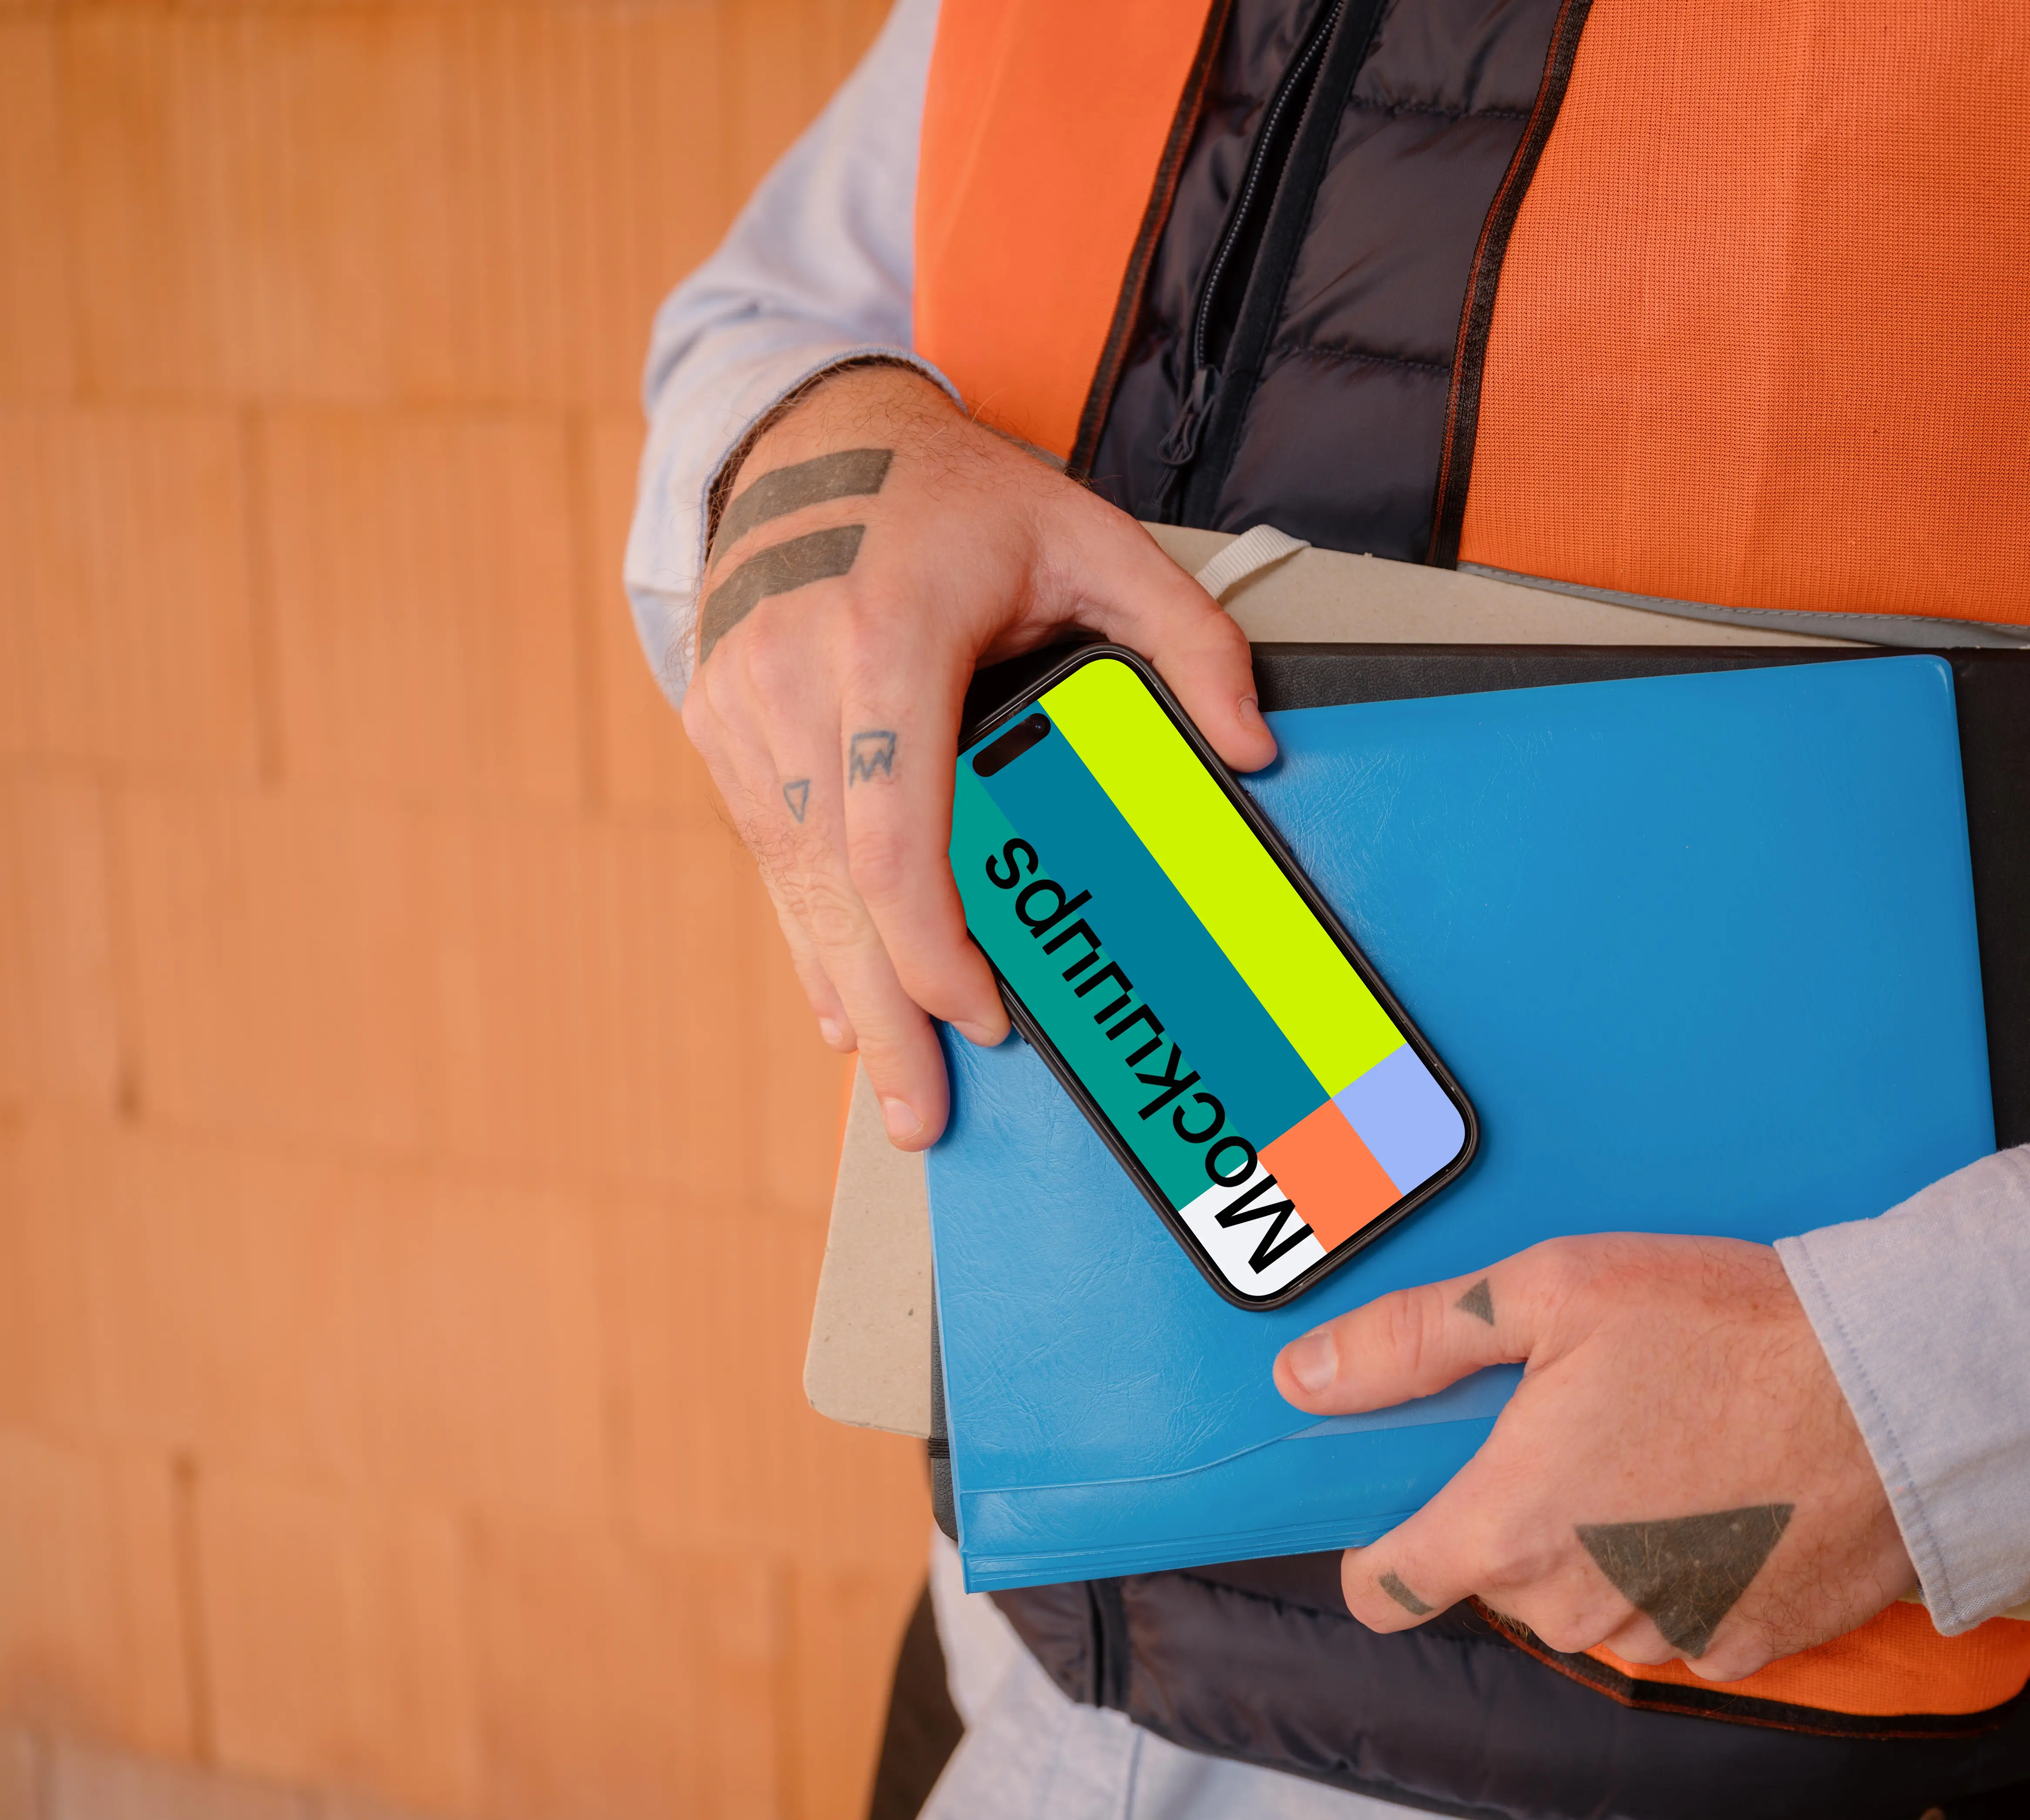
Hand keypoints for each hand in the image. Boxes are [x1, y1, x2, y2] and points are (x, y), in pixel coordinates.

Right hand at [683, 362, 1273, 1146]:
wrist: (801, 434)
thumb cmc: (951, 491)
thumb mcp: (1090, 532)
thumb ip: (1187, 635)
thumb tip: (1250, 744)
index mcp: (885, 638)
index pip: (893, 825)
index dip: (933, 940)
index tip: (984, 1010)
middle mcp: (796, 681)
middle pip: (838, 887)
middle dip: (890, 1013)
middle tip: (925, 1117)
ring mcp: (742, 709)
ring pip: (795, 889)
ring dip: (850, 994)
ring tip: (895, 1086)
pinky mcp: (721, 729)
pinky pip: (769, 860)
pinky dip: (813, 936)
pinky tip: (847, 1003)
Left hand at [1273, 1235, 1914, 1679]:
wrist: (1897, 1390)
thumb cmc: (1725, 1329)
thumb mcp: (1552, 1290)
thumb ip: (1413, 1341)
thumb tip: (1306, 1376)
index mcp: (1508, 1527)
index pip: (1383, 1588)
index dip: (1383, 1539)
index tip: (1418, 1484)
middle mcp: (1575, 1606)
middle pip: (1492, 1579)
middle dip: (1510, 1511)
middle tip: (1574, 1422)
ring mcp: (1662, 1636)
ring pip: (1583, 1601)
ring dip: (1597, 1541)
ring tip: (1661, 1444)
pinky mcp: (1741, 1647)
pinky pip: (1672, 1617)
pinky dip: (1680, 1566)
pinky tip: (1723, 1490)